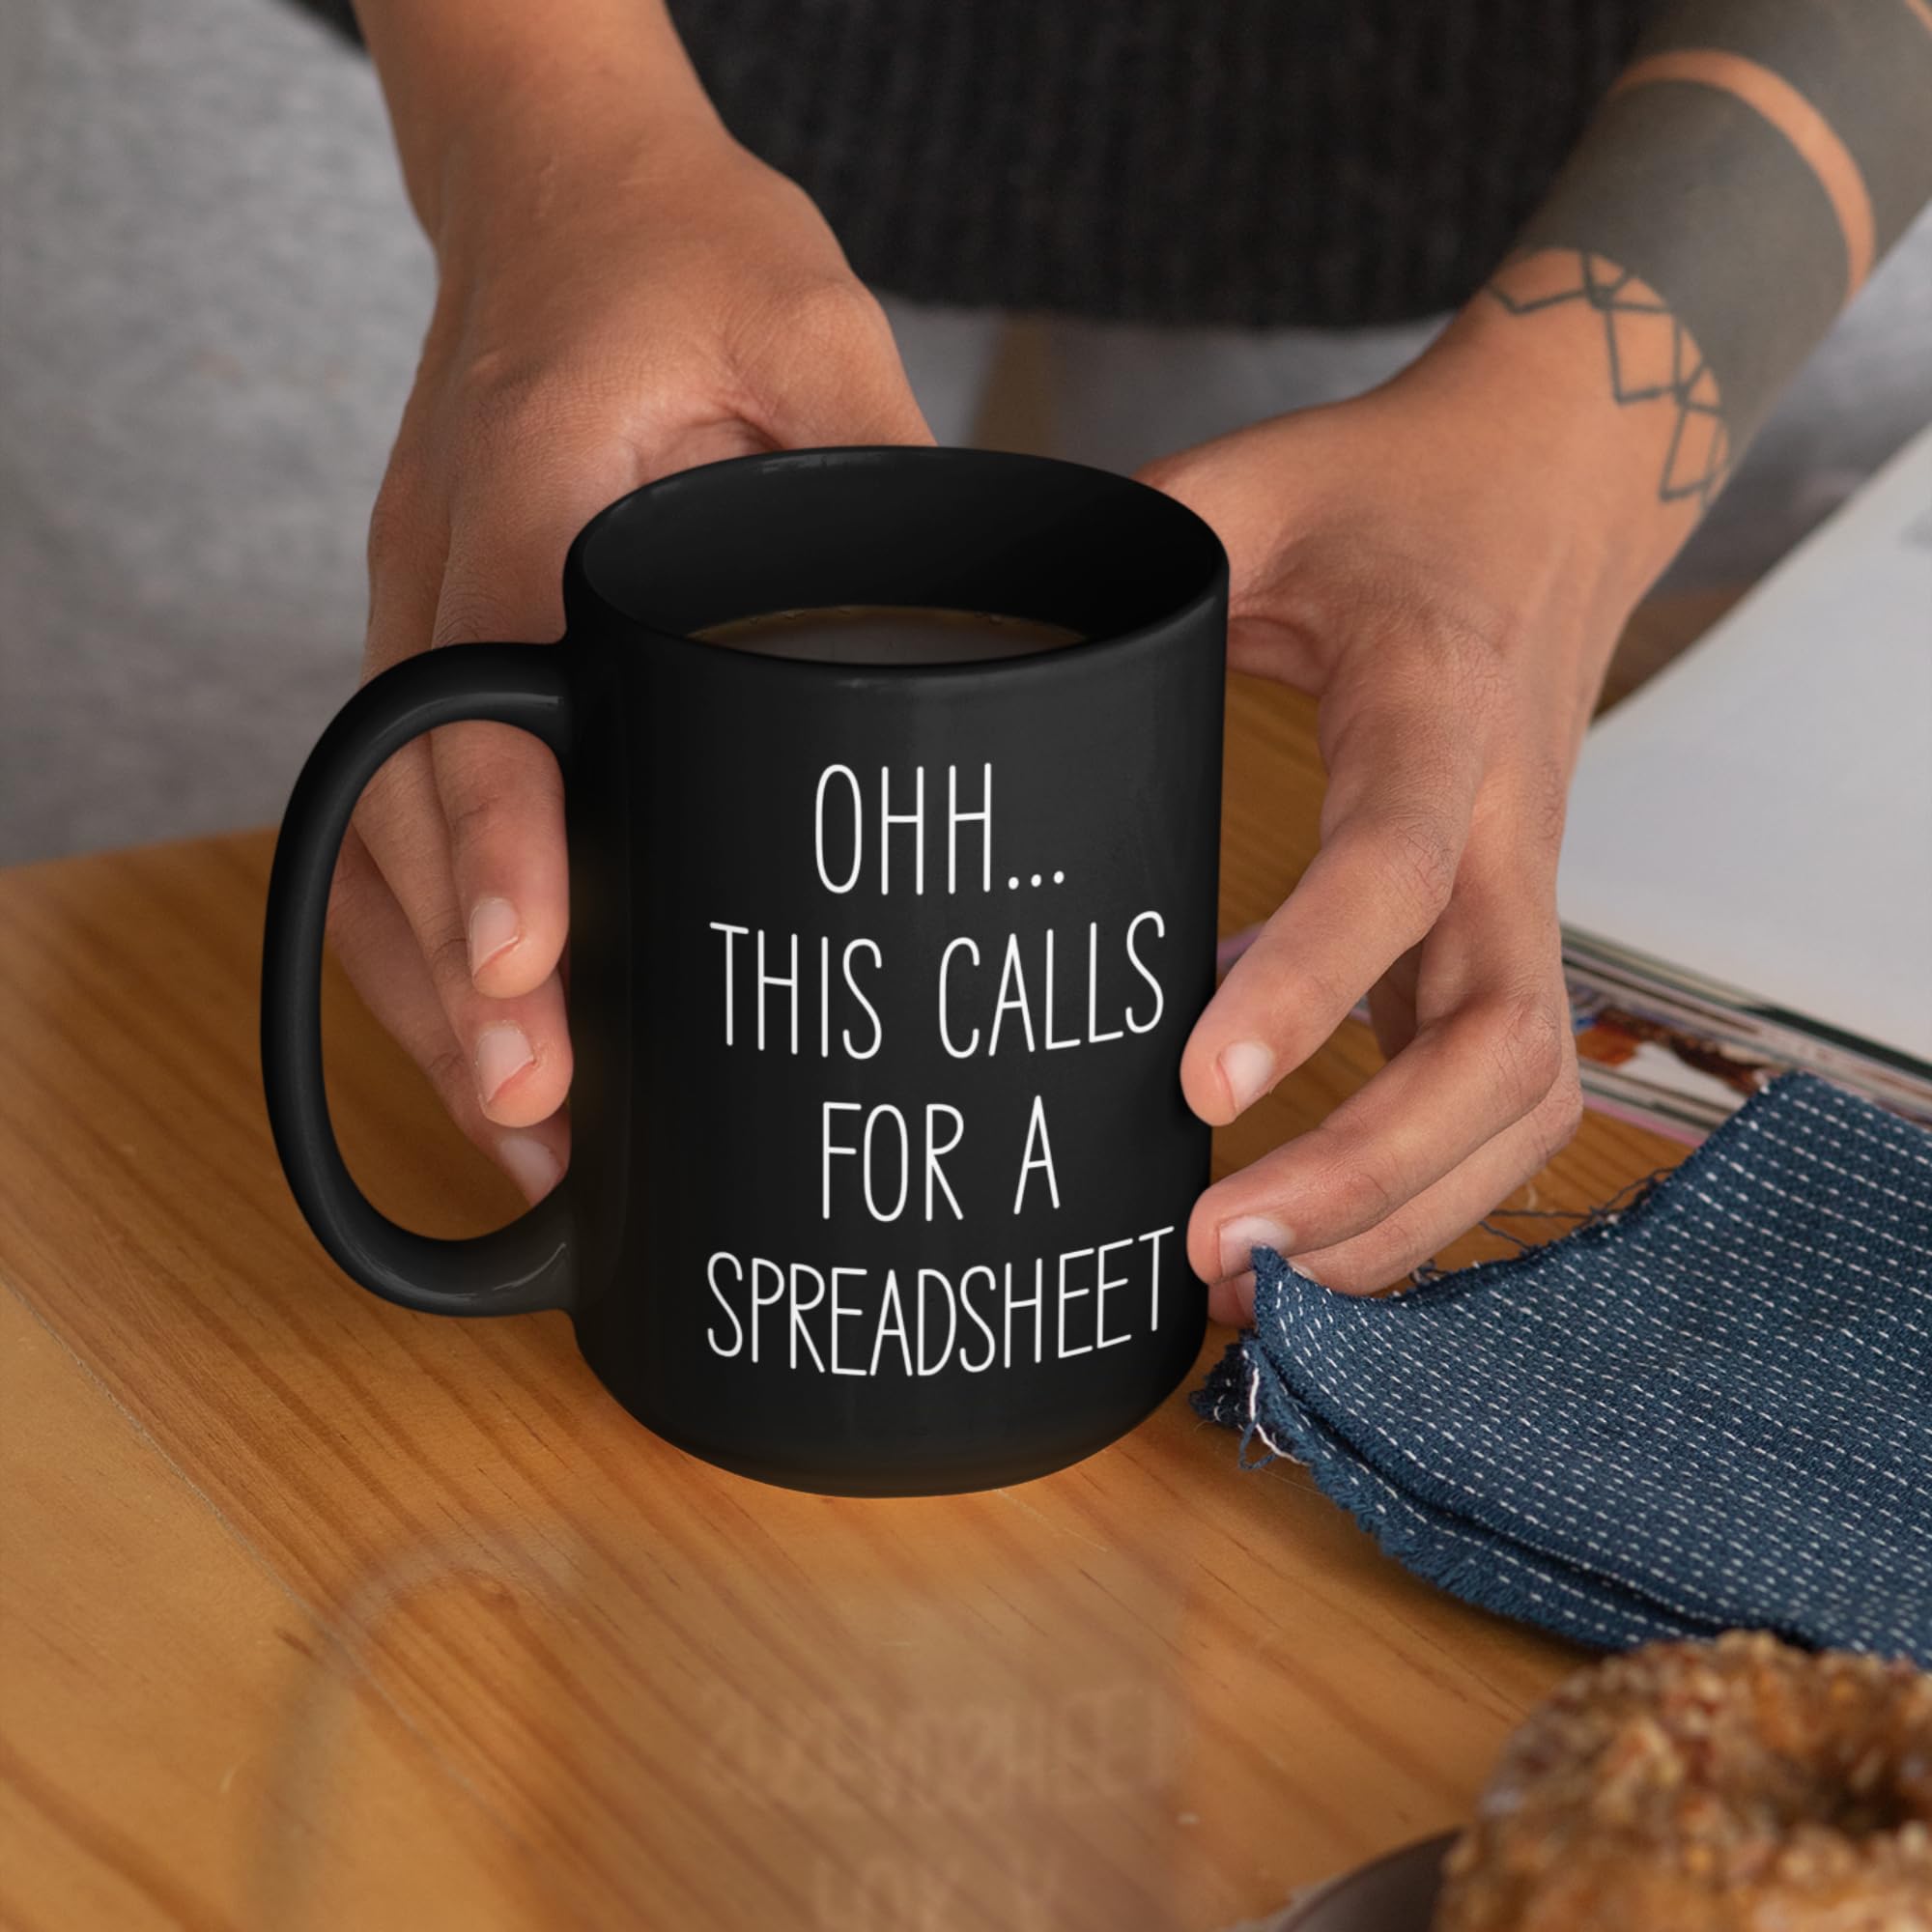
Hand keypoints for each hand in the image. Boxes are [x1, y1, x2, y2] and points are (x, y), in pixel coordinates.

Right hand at [331, 123, 931, 1201]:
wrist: (562, 190)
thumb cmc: (684, 251)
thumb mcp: (816, 329)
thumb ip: (882, 474)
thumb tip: (974, 645)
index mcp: (532, 487)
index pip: (489, 687)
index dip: (499, 838)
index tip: (533, 968)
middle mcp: (443, 568)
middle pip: (405, 803)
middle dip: (462, 973)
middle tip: (543, 1116)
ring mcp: (423, 610)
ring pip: (379, 830)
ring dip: (432, 986)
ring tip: (527, 1131)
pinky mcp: (444, 642)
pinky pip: (403, 809)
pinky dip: (432, 928)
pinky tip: (500, 1025)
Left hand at [1139, 347, 1661, 1310]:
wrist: (1555, 486)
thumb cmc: (1398, 494)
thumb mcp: (1256, 484)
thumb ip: (1135, 546)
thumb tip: (977, 617)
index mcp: (1434, 711)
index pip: (1392, 871)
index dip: (1306, 988)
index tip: (1193, 1088)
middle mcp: (1504, 830)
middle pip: (1495, 1046)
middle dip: (1367, 1173)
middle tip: (1213, 1254)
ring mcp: (1523, 896)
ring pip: (1521, 1104)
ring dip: (1406, 1215)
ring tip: (1258, 1289)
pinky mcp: (1508, 935)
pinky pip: (1504, 1098)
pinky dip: (1428, 1190)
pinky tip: (1313, 1226)